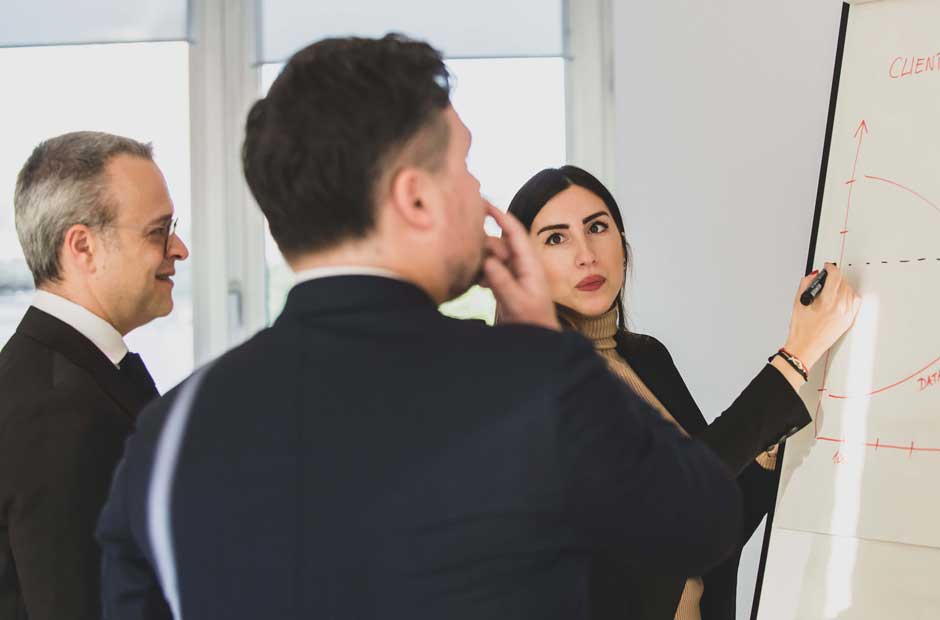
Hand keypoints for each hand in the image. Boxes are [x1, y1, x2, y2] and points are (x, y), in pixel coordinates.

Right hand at [479, 203, 559, 330]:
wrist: (537, 341)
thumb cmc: (534, 322)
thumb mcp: (517, 302)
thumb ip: (502, 281)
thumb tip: (486, 260)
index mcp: (530, 263)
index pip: (514, 231)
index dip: (499, 214)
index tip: (483, 202)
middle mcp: (521, 264)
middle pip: (498, 242)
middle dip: (484, 243)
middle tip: (468, 251)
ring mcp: (512, 273)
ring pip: (491, 256)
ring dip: (479, 259)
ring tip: (470, 271)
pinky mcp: (504, 284)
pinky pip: (488, 269)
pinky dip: (479, 272)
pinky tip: (473, 283)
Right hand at [782, 263, 860, 371]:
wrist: (806, 346)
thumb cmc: (801, 330)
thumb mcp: (798, 303)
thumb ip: (806, 284)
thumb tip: (813, 275)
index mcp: (827, 301)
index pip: (835, 276)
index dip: (830, 268)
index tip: (827, 267)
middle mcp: (840, 307)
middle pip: (843, 282)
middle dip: (834, 278)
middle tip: (826, 279)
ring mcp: (846, 314)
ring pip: (850, 291)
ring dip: (842, 286)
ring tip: (832, 289)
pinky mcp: (849, 320)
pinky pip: (855, 302)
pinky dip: (849, 296)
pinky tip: (841, 297)